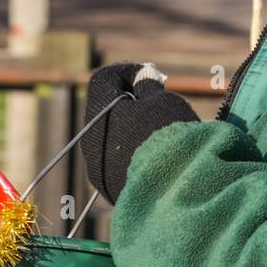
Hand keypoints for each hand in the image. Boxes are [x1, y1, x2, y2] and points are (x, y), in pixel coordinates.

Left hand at [80, 62, 198, 203]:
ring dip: (133, 129)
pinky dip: (136, 153)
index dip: (128, 71)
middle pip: (107, 111)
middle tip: (160, 100)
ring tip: (164, 132)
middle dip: (131, 101)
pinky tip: (160, 157)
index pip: (103, 80)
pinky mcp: (112, 191)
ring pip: (113, 139)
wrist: (175, 196)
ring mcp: (99, 171)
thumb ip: (148, 86)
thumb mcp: (162, 101)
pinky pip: (120, 163)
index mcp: (98, 115)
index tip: (153, 75)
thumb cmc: (170, 139)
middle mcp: (91, 144)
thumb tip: (142, 78)